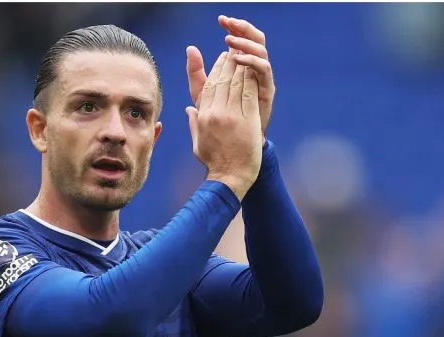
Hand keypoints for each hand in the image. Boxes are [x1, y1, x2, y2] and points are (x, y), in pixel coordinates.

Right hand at [185, 51, 262, 199]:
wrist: (230, 177)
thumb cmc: (214, 162)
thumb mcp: (198, 142)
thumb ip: (194, 122)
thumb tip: (189, 109)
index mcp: (203, 117)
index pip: (209, 86)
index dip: (217, 69)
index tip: (222, 59)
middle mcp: (216, 113)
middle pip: (223, 81)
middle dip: (229, 63)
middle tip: (235, 52)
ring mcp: (232, 116)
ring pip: (236, 84)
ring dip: (241, 68)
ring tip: (244, 57)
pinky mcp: (248, 120)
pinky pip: (249, 94)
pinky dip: (251, 81)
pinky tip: (254, 72)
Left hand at [186, 16, 274, 139]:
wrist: (235, 148)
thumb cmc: (219, 122)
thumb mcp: (203, 96)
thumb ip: (196, 74)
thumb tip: (190, 48)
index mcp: (239, 69)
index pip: (239, 41)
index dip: (233, 28)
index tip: (222, 19)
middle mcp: (252, 71)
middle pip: (252, 41)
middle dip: (241, 28)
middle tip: (229, 21)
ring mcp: (260, 80)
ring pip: (260, 51)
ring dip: (246, 42)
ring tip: (230, 39)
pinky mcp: (266, 91)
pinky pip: (264, 70)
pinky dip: (252, 61)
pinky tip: (238, 58)